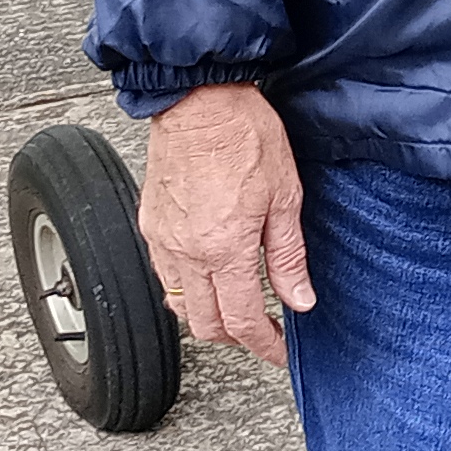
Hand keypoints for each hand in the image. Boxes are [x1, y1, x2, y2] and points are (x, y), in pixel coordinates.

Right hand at [140, 84, 312, 365]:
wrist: (199, 99)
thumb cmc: (243, 134)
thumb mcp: (285, 195)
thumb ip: (288, 255)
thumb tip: (299, 298)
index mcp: (224, 248)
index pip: (242, 321)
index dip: (264, 345)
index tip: (279, 352)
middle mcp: (186, 252)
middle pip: (206, 324)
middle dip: (237, 337)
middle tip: (264, 330)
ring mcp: (163, 240)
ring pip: (180, 305)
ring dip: (209, 315)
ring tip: (238, 304)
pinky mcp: (151, 224)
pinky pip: (165, 275)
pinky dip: (187, 288)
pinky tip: (209, 273)